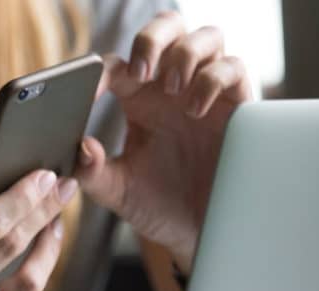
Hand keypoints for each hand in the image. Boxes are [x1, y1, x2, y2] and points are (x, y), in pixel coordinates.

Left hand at [79, 12, 252, 273]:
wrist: (200, 234)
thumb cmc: (157, 205)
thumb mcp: (118, 192)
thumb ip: (93, 173)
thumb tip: (80, 147)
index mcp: (136, 99)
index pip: (115, 66)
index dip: (98, 72)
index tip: (90, 93)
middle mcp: (171, 87)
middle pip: (166, 28)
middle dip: (152, 38)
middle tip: (142, 71)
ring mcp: (206, 91)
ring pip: (203, 37)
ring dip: (183, 54)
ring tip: (171, 89)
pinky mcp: (238, 104)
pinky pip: (233, 67)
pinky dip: (212, 79)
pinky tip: (195, 110)